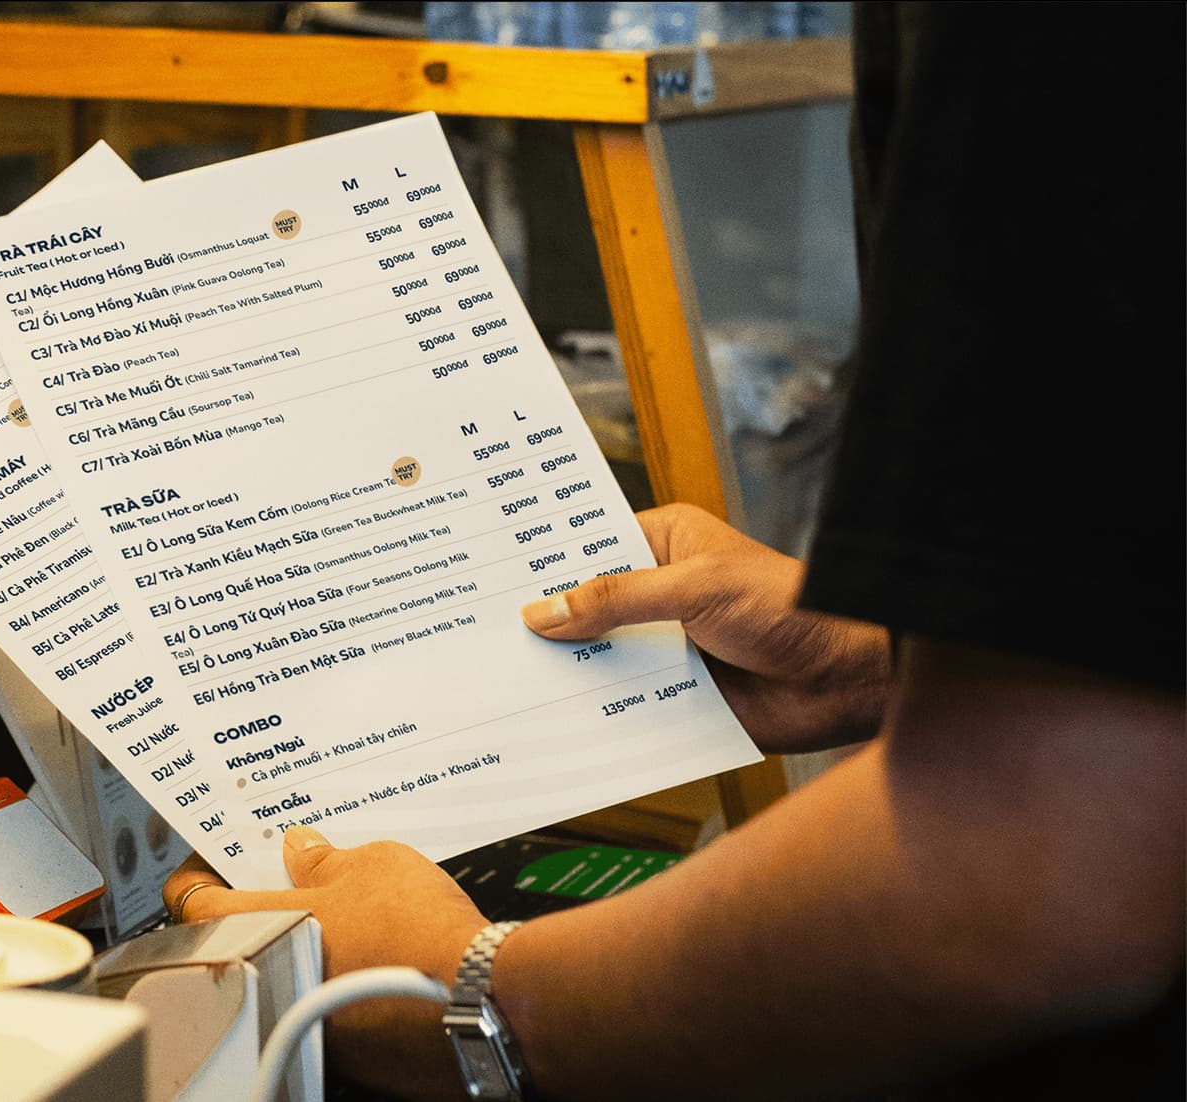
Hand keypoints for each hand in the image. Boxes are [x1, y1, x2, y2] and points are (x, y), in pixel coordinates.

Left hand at [163, 826, 487, 1100]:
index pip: (191, 898)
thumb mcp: (373, 863)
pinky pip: (320, 1002)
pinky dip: (334, 979)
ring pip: (280, 972)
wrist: (479, 1001)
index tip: (216, 857)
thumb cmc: (421, 932)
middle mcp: (270, 978)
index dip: (199, 871)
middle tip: (289, 879)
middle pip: (236, 937)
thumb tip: (302, 850)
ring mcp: (302, 1016)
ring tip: (341, 917)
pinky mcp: (340, 1048)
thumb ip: (324, 858)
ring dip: (298, 944)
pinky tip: (369, 959)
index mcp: (263, 924)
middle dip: (259, 906)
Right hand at [519, 503, 891, 752]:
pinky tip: (548, 722)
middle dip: (545, 623)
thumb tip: (544, 612)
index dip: (543, 562)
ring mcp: (664, 646)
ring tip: (499, 680)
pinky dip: (594, 712)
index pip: (588, 547)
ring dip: (564, 672)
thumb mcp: (694, 590)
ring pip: (599, 659)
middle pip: (585, 607)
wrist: (849, 680)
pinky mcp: (673, 695)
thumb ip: (616, 601)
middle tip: (479, 633)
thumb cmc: (789, 611)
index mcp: (665, 545)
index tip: (487, 573)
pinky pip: (622, 703)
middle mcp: (659, 594)